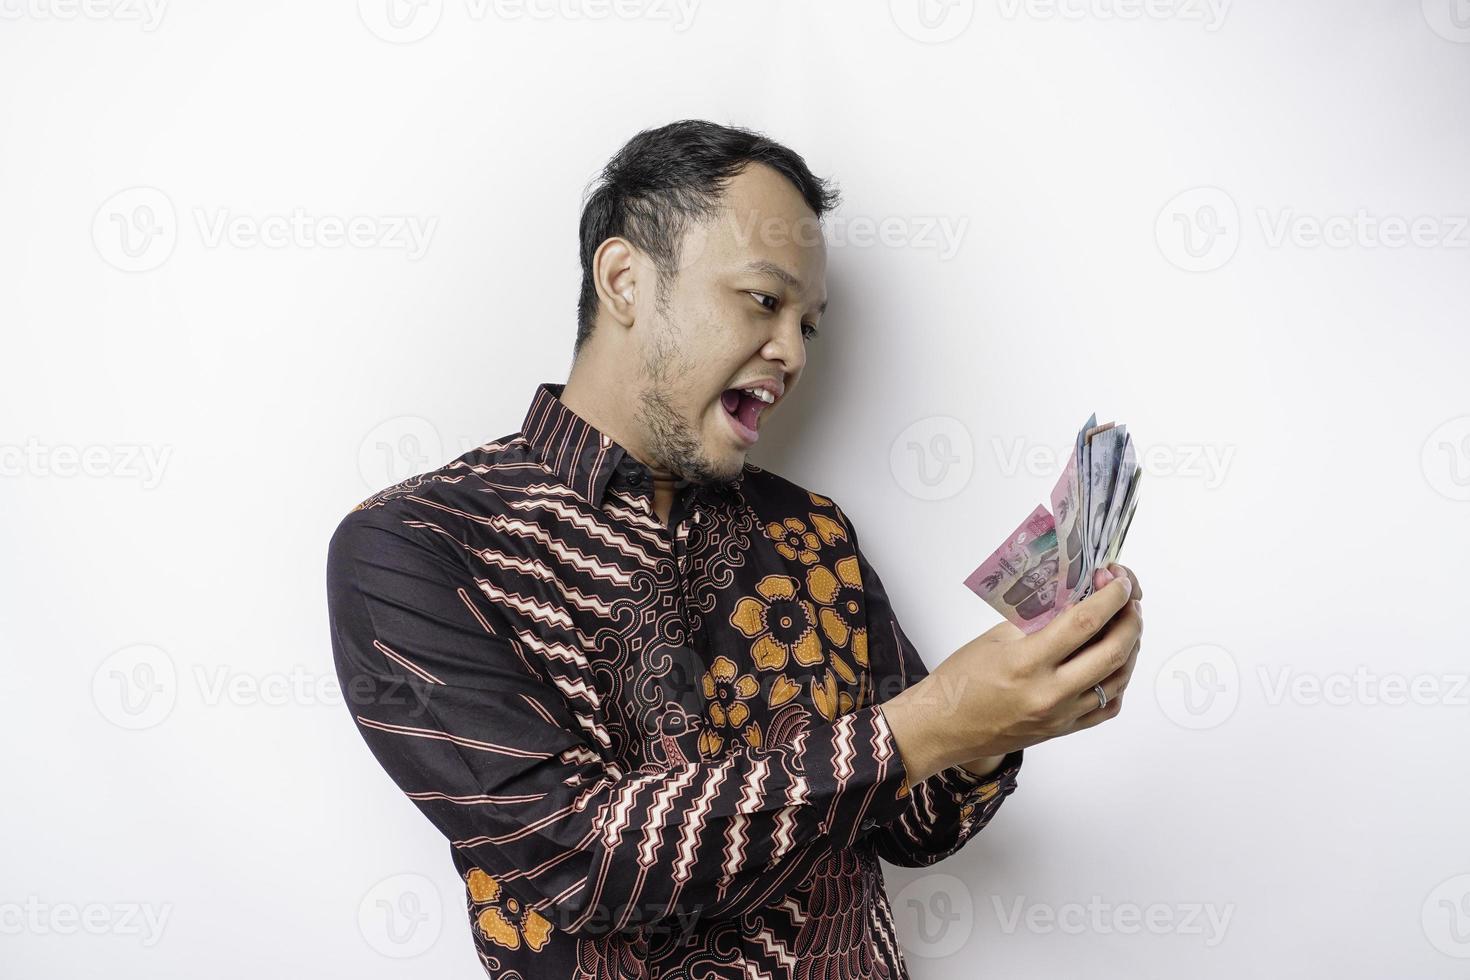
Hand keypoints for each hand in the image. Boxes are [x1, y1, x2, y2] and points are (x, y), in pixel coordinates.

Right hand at [880, 564, 1143, 783]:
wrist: (942, 727)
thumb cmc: (960, 680)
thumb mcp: (995, 638)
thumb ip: (1038, 620)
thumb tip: (1076, 598)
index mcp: (1026, 663)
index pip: (1084, 623)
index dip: (1110, 598)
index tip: (1120, 581)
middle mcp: (1049, 693)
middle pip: (1112, 652)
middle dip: (1130, 619)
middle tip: (1129, 599)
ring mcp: (1060, 716)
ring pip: (1118, 680)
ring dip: (1130, 648)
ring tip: (1126, 625)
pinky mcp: (1063, 730)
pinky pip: (1107, 707)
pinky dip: (1119, 681)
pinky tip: (1114, 663)